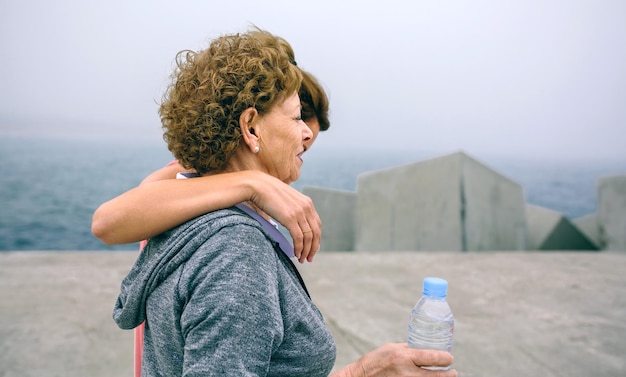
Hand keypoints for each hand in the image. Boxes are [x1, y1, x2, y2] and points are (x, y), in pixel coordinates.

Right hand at [248, 172, 320, 262]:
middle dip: (314, 248)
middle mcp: (306, 207)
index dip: (316, 238)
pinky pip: (299, 238)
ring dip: (306, 251)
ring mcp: (299, 213)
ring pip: (309, 237)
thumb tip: (289, 221)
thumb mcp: (286, 199)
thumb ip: (291, 209)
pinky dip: (299, 248)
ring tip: (302, 259)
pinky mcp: (290, 218)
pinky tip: (296, 254)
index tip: (312, 248)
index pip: (317, 224)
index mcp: (307, 202)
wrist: (258, 185)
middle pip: (316, 232)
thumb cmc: (268, 192)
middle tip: (309, 258)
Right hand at [332, 343, 456, 376]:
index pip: (433, 357)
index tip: (450, 358)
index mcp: (404, 356)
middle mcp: (407, 372)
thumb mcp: (391, 348)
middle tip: (453, 372)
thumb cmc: (376, 361)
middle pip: (438, 376)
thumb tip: (424, 349)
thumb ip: (408, 350)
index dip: (446, 358)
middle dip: (449, 374)